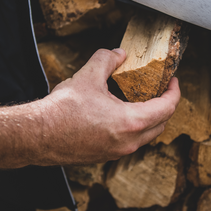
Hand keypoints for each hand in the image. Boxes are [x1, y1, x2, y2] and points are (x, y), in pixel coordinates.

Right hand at [28, 48, 180, 164]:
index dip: (174, 92)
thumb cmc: (62, 109)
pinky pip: (129, 142)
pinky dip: (132, 128)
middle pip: (160, 124)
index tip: (172, 81)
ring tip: (139, 100)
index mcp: (131, 122)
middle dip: (164, 106)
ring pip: (145, 136)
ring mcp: (116, 153)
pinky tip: (118, 113)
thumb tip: (119, 54)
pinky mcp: (104, 156)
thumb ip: (108, 60)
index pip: (167, 108)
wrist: (37, 135)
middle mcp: (128, 142)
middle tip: (158, 90)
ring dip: (148, 119)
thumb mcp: (88, 75)